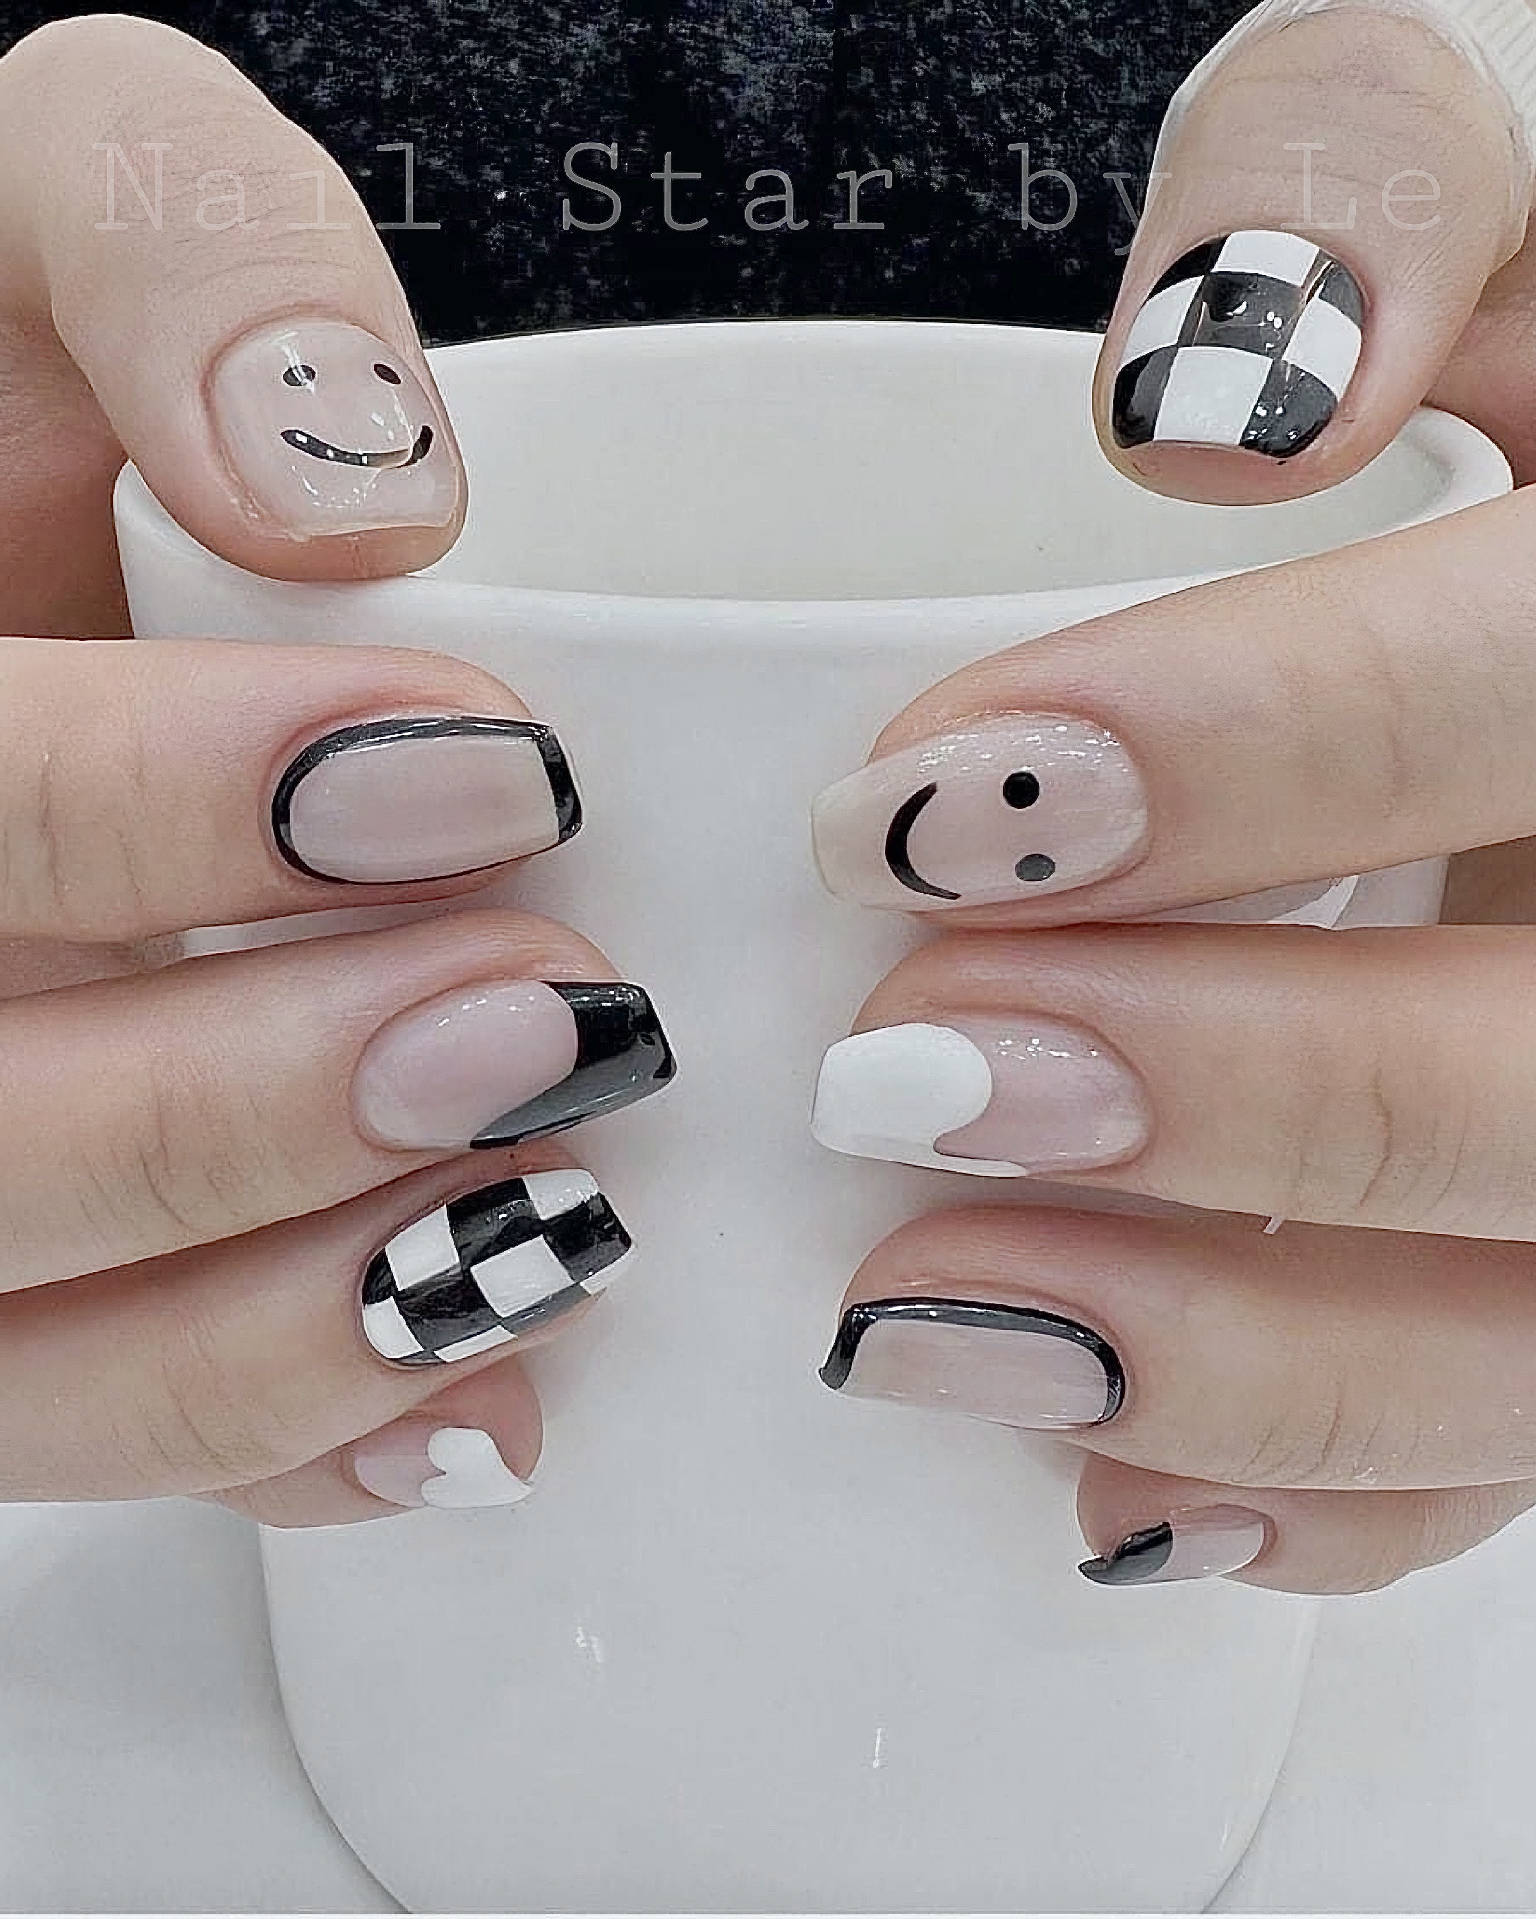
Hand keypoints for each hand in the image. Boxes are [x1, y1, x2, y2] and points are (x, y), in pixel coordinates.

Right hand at [0, 17, 672, 1524]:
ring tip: (552, 1222)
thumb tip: (351, 486)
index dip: (163, 810)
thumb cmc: (36, 361)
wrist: (22, 521)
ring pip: (7, 1354)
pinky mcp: (22, 1262)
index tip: (492, 769)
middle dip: (248, 1107)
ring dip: (285, 1327)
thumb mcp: (57, 200)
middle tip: (555, 1016)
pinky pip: (90, 1427)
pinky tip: (479, 1407)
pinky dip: (294, 1449)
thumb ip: (170, 243)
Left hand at [809, 0, 1535, 1592]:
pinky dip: (1307, 1501)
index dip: (1252, 760)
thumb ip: (1350, 191)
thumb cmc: (1518, 346)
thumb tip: (1200, 401)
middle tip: (908, 1072)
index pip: (1531, 695)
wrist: (1534, 611)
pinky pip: (1503, 1459)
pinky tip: (1102, 1477)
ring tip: (930, 1314)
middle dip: (1230, 1099)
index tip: (924, 798)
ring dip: (1235, 1364)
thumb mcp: (1486, 180)